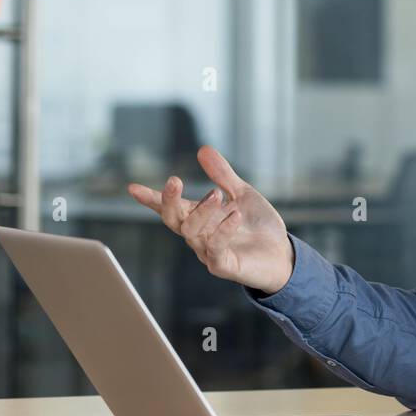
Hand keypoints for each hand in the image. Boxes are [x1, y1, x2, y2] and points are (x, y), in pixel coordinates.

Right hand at [127, 146, 294, 294]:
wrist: (283, 254)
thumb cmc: (258, 226)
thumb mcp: (242, 194)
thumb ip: (222, 175)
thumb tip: (203, 149)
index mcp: (200, 217)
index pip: (170, 207)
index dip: (152, 199)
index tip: (132, 188)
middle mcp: (199, 235)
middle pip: (174, 220)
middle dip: (169, 201)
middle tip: (175, 180)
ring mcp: (209, 252)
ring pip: (192, 232)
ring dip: (202, 211)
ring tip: (217, 195)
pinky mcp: (224, 266)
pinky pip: (216, 250)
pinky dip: (223, 231)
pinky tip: (235, 215)